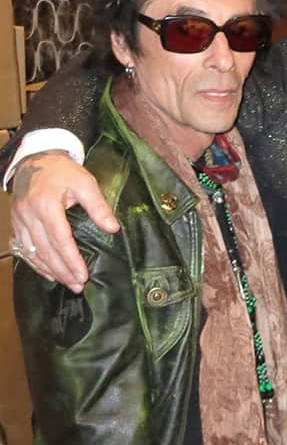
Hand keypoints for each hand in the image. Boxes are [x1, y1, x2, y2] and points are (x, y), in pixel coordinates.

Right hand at [10, 151, 118, 291]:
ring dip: (50, 271)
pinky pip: (23, 248)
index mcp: (46, 205)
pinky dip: (35, 263)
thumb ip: (98, 206)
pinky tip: (48, 273)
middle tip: (77, 286)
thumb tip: (113, 228)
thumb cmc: (63, 171)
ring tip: (67, 283)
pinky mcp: (15, 223)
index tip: (83, 275)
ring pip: (32, 253)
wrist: (36, 159)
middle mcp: (28, 216)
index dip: (71, 260)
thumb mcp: (85, 183)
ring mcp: (19, 220)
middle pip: (45, 251)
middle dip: (62, 271)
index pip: (60, 240)